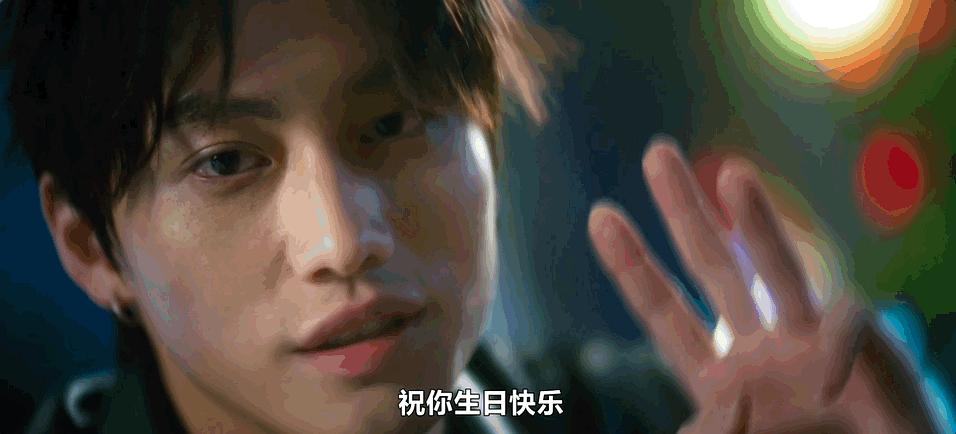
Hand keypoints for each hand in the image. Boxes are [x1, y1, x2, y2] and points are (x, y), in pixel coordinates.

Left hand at [588, 139, 938, 432]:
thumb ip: (712, 429)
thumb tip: (691, 427)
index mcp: (720, 379)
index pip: (667, 314)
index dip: (634, 267)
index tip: (601, 217)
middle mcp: (760, 350)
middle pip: (712, 268)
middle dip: (682, 210)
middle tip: (657, 152)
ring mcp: (809, 343)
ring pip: (778, 268)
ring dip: (756, 219)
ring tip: (733, 172)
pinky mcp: (862, 345)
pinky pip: (845, 325)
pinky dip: (838, 350)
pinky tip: (835, 384)